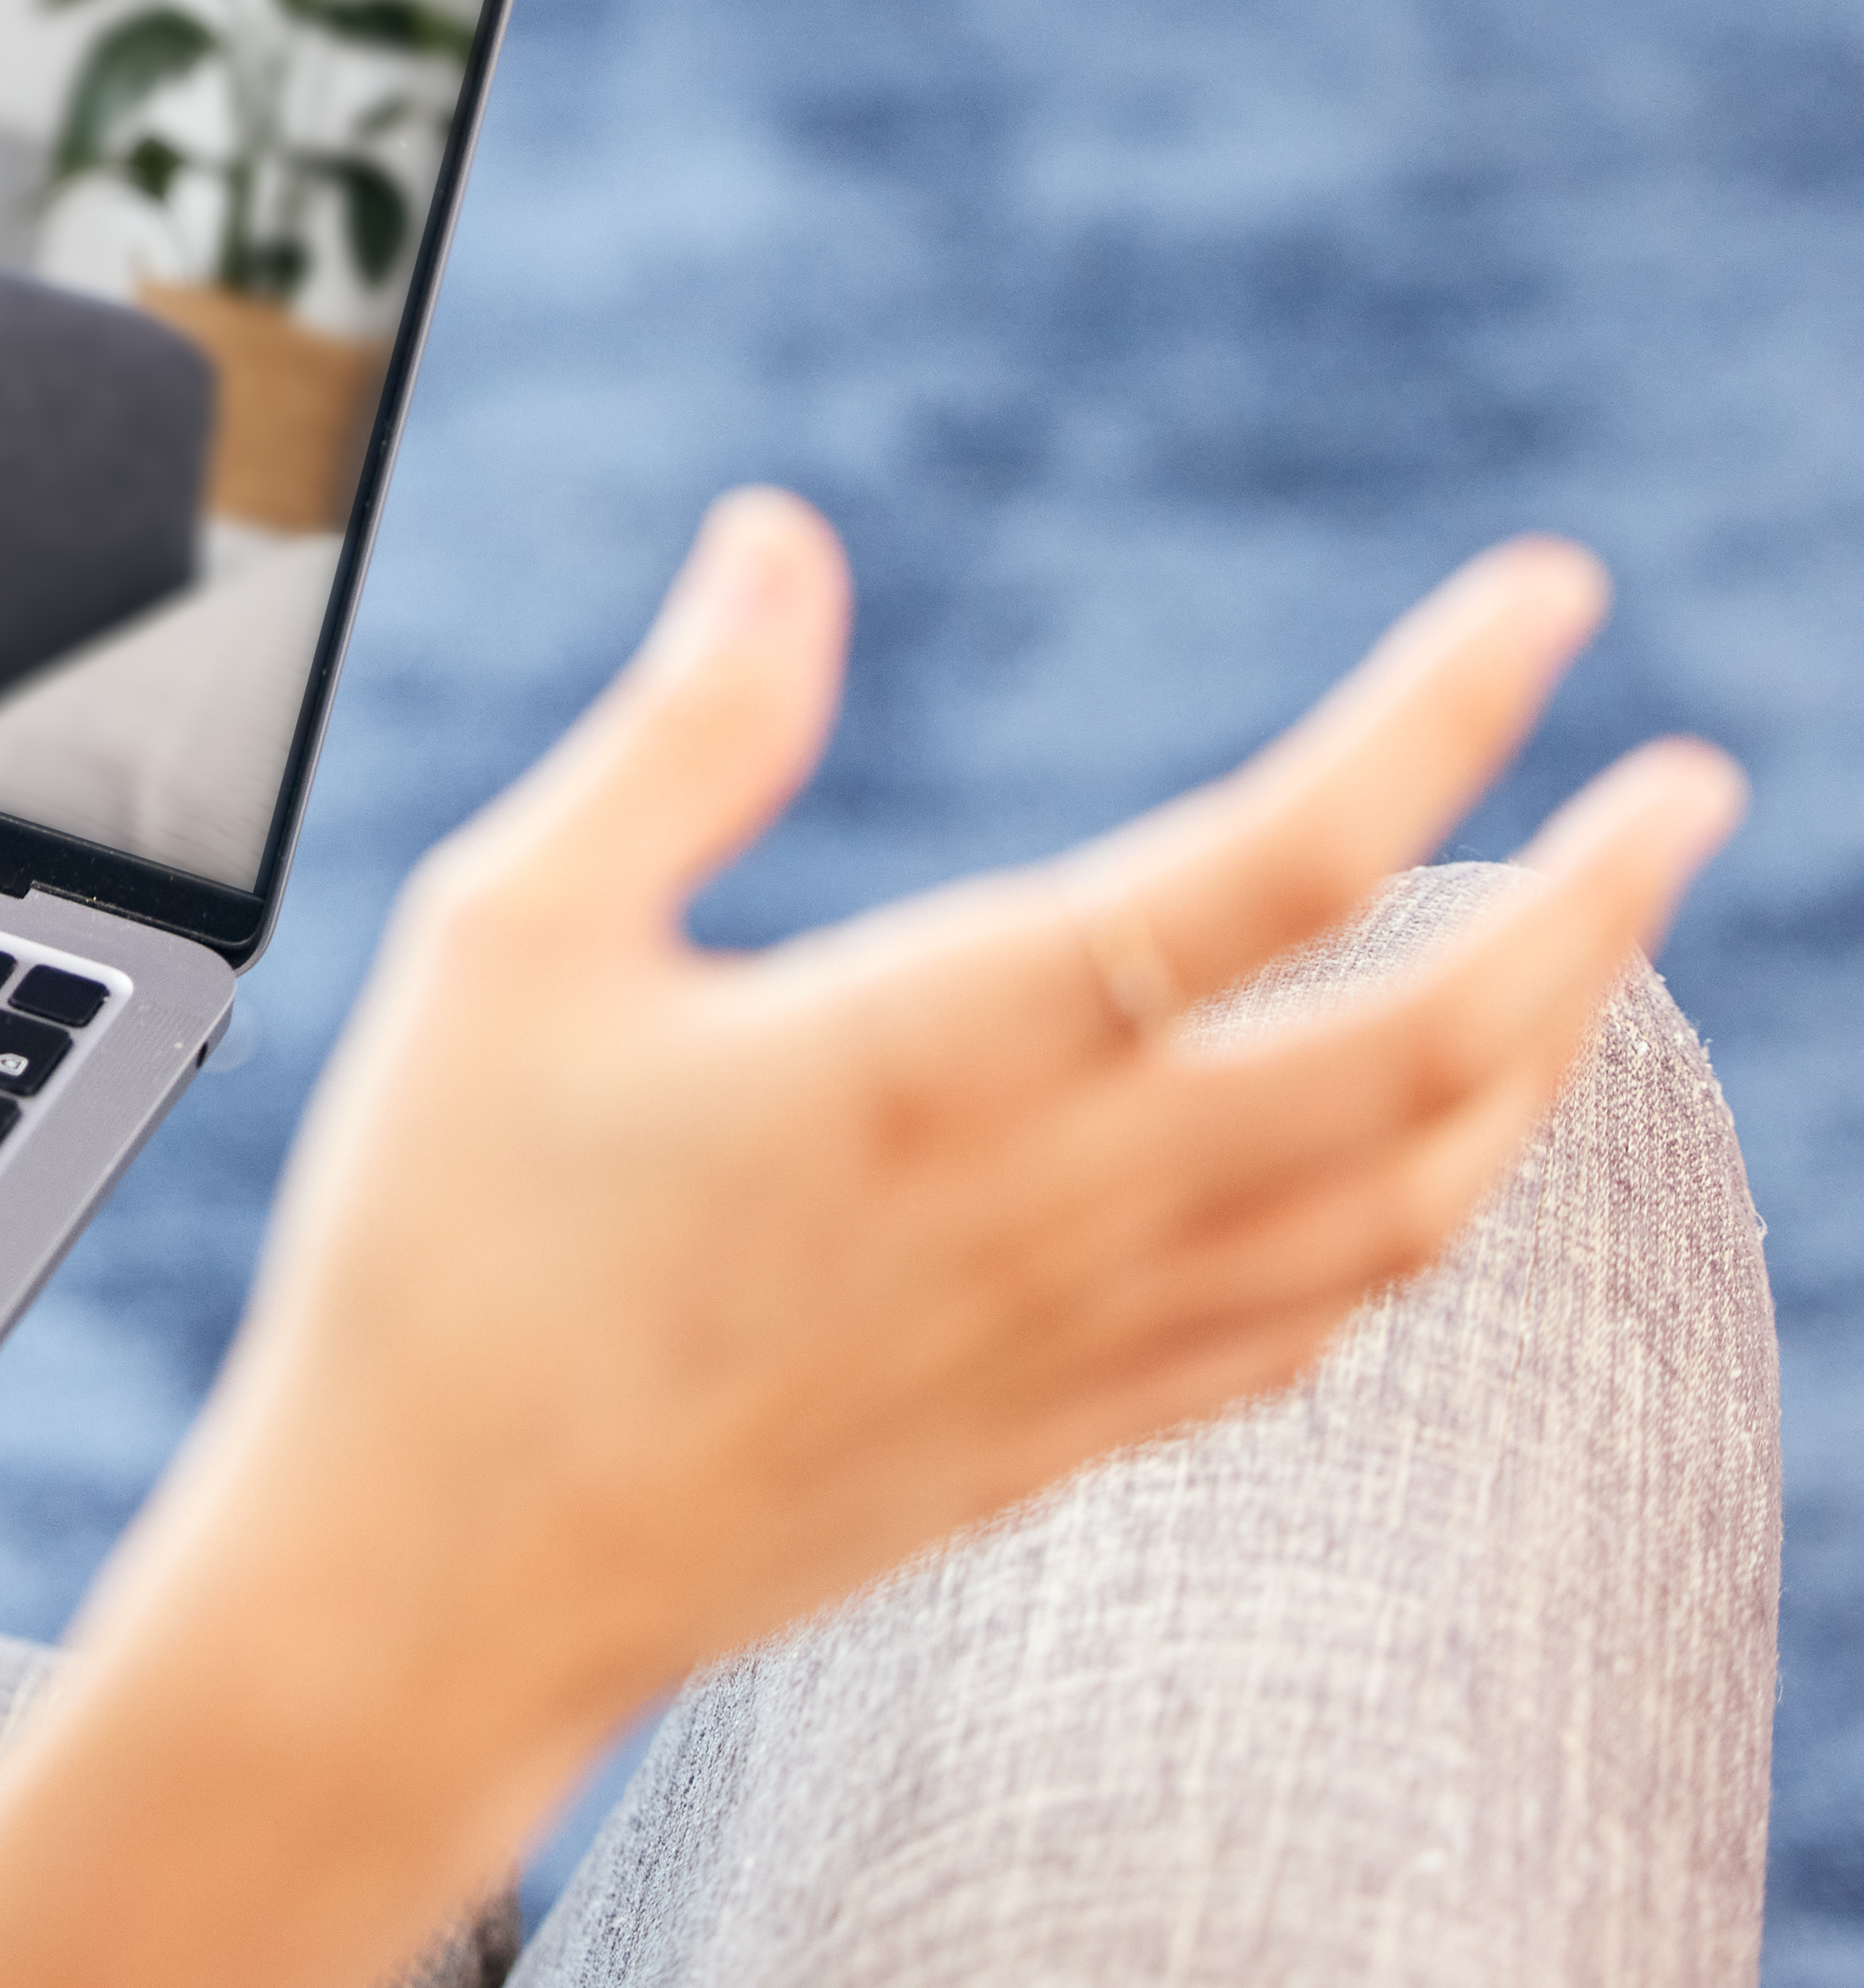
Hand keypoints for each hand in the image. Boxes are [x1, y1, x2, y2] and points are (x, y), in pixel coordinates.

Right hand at [0, 492, 1740, 1987]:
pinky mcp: (1050, 1441)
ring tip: (1586, 955)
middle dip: (1601, 905)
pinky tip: (1414, 1174)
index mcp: (939, 1048)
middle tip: (1691, 786)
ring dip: (1541, 1063)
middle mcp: (1060, 1200)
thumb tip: (783, 538)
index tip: (1551, 597)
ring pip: (1416, 1205)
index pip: (1284, 857)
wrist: (426, 1579)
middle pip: (1437, 1051)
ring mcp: (1077, 1340)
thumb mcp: (509, 931)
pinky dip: (1420, 1228)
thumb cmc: (443, 1242)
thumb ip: (682, 732)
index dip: (1447, 713)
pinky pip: (1317, 1334)